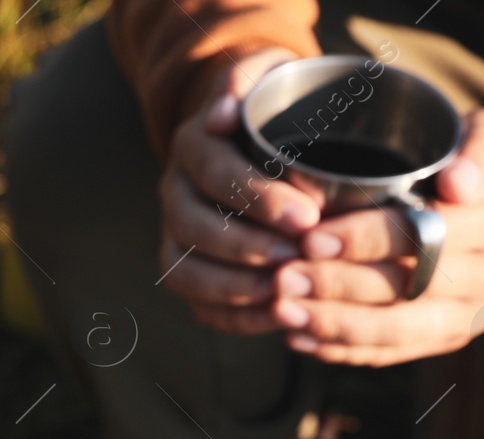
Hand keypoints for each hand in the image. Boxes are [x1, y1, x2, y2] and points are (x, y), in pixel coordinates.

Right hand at [159, 47, 320, 332]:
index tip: (308, 216)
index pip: (215, 173)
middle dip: (245, 247)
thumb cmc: (282, 107)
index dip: (257, 198)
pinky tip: (273, 318)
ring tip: (282, 293)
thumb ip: (250, 77)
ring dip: (232, 287)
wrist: (268, 137)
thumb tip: (221, 114)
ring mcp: (176, 234)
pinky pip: (197, 304)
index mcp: (193, 144)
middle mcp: (175, 191)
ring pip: (185, 270)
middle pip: (193, 227)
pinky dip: (233, 317)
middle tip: (296, 259)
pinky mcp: (188, 269)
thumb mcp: (273, 74)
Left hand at [272, 108, 483, 363]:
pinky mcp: (450, 338)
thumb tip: (457, 183)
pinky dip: (344, 349)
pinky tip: (299, 338)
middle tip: (281, 279)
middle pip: (407, 288)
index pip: (427, 234)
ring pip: (398, 330)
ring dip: (334, 325)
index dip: (367, 240)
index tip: (312, 237)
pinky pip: (395, 352)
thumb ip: (479, 151)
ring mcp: (471, 314)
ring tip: (281, 313)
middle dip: (337, 286)